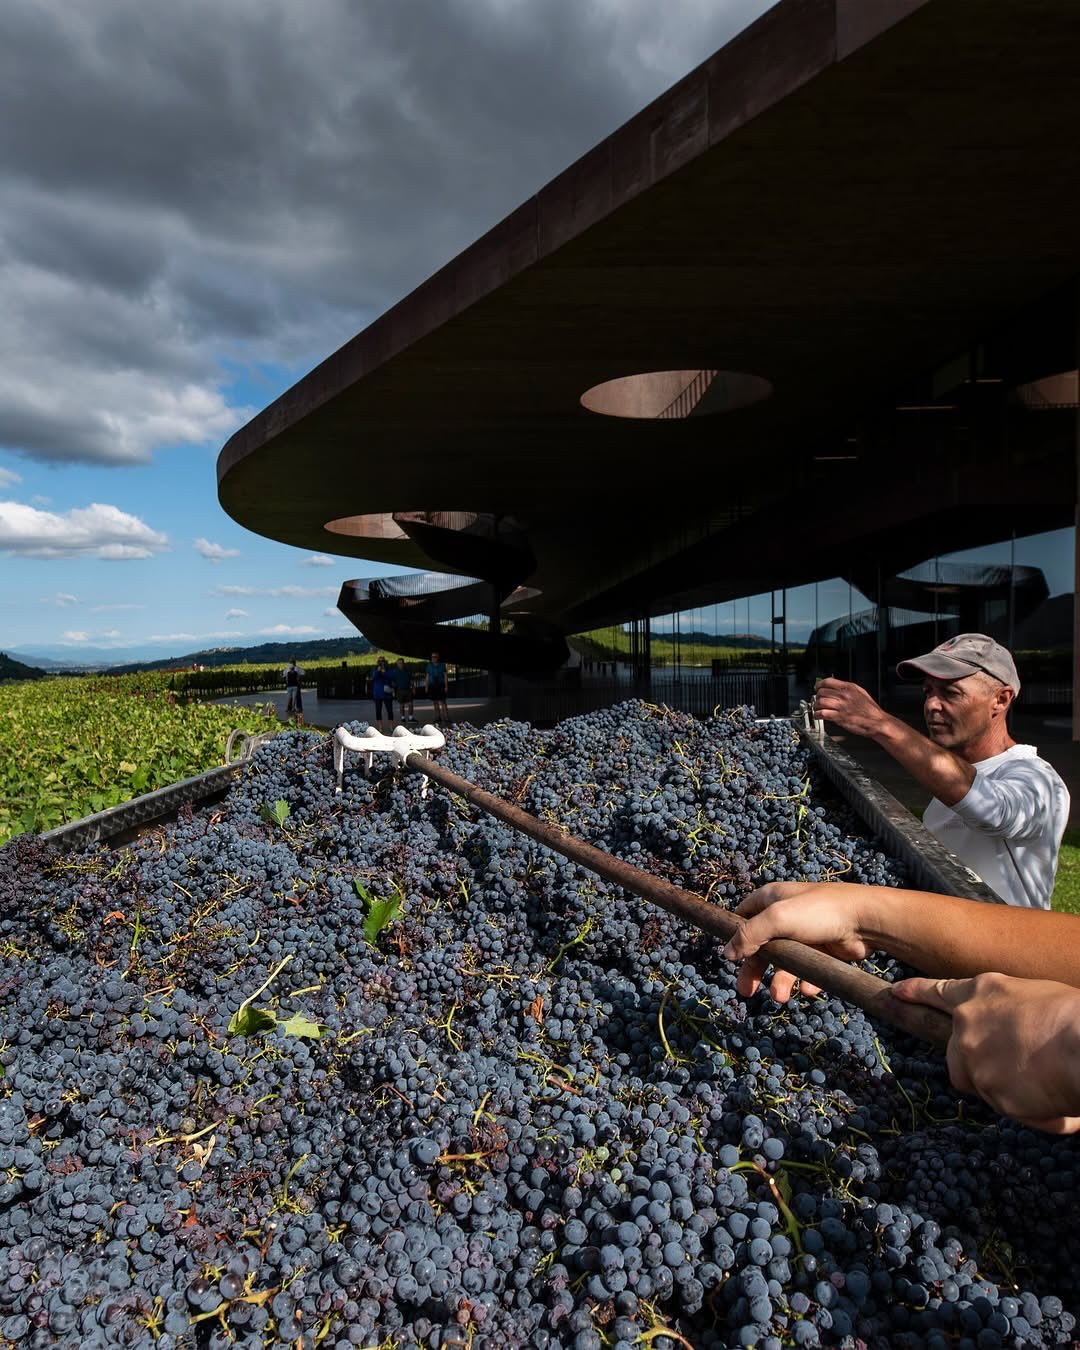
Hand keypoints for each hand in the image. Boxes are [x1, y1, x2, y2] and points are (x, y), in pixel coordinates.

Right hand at [724, 882, 875, 1001]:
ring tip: (780, 997)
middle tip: (746, 991)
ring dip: (780, 981)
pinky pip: (806, 970)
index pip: (743, 917)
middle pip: (761, 947)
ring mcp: (804, 935)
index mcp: (771, 900)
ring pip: (784, 963)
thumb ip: (749, 934)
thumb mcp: (777, 918)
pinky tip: (808, 989)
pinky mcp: (822, 951)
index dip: (735, 936)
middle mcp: (785, 916)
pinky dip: (805, 981)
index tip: (729, 958)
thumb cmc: (819, 911)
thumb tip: (726, 953)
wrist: (866, 921)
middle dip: (753, 969)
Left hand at [813, 678, 889, 738]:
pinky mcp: (839, 717)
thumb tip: (836, 686)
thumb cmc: (871, 710)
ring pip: (820, 702)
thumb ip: (848, 688)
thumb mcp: (860, 692)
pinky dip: (817, 714)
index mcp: (849, 687)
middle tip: (818, 700)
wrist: (878, 722)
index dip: (819, 685)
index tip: (817, 688)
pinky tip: (819, 715)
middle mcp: (844, 695)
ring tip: (817, 709)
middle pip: (822, 692)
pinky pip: (822, 713)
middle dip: (817, 696)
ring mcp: (841, 706)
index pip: (828, 681)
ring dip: (816, 706)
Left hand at [893, 974, 1079, 1132]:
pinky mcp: (988, 1090)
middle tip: (1015, 1069)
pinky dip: (1034, 1110)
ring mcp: (973, 1058)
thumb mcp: (1035, 996)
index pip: (940, 992)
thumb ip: (1009, 1014)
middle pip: (955, 1055)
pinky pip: (1009, 1108)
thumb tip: (1012, 1038)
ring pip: (980, 1084)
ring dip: (1006, 1089)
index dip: (917, 993)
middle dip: (977, 1066)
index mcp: (982, 992)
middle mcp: (967, 1022)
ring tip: (1044, 1080)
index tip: (897, 993)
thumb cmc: (1074, 1017)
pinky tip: (1056, 1097)